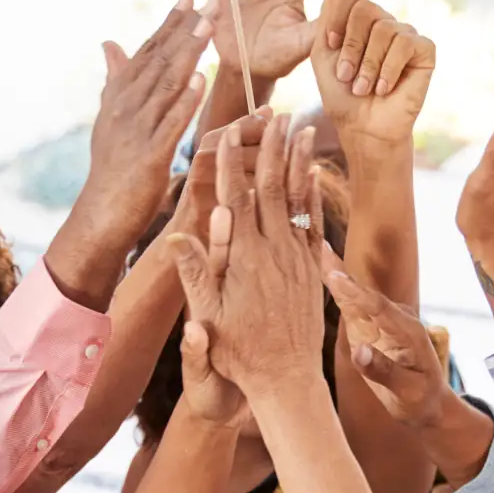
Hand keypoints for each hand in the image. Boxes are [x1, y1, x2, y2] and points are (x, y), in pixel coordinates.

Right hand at [50, 0, 215, 309]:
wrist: (102, 214)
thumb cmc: (113, 169)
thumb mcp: (110, 119)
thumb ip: (115, 81)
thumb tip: (109, 44)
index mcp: (119, 96)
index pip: (147, 51)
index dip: (168, 23)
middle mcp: (124, 107)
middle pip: (158, 61)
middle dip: (184, 30)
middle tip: (208, 1)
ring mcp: (135, 130)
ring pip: (165, 85)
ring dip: (187, 55)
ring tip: (206, 27)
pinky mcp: (148, 155)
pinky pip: (169, 124)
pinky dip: (183, 101)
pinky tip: (200, 81)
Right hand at [169, 113, 326, 400]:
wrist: (285, 380)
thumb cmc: (238, 353)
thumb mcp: (208, 316)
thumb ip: (195, 274)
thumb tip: (179, 236)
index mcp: (244, 258)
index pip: (235, 198)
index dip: (231, 161)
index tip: (228, 130)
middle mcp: (273, 251)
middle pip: (272, 187)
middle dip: (270, 146)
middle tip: (271, 112)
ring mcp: (297, 259)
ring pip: (298, 199)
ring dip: (297, 160)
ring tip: (299, 127)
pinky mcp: (312, 270)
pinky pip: (313, 223)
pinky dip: (312, 195)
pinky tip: (313, 172)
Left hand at [311, 0, 435, 151]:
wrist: (363, 128)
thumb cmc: (341, 96)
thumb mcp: (322, 53)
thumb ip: (326, 15)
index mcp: (360, 20)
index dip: (338, 14)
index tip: (329, 44)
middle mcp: (384, 22)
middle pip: (365, 8)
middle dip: (351, 46)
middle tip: (346, 75)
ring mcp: (405, 34)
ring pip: (384, 28)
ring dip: (368, 65)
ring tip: (364, 89)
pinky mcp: (425, 50)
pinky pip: (406, 43)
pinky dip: (390, 69)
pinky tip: (385, 89)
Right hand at [320, 249, 449, 430]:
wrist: (427, 402)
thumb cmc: (419, 399)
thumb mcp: (407, 391)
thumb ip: (383, 371)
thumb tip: (358, 351)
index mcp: (409, 331)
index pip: (378, 307)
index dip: (355, 292)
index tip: (335, 277)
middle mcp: (395, 319)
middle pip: (364, 293)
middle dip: (341, 271)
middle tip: (319, 246)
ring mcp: (381, 321)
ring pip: (355, 295)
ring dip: (334, 273)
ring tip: (313, 249)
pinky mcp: (369, 326)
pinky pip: (350, 305)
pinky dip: (335, 288)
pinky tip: (320, 270)